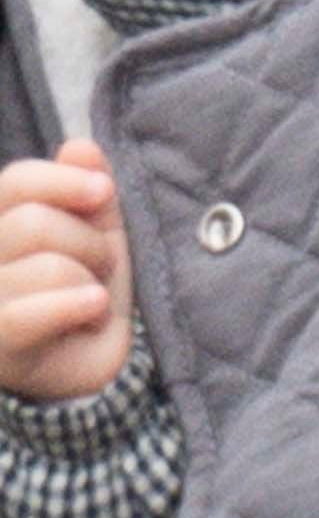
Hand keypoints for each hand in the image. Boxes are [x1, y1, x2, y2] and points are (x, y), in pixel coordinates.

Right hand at [0, 148, 126, 404]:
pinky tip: (92, 308)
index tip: (102, 191)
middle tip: (99, 272)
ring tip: (90, 302)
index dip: (62, 182)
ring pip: (47, 266)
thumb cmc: (86, 295)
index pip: (16, 183)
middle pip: (35, 223)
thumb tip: (82, 146)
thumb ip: (88, 194)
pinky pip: (29, 312)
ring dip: (88, 284)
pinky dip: (73, 307)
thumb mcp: (97, 239)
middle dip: (89, 246)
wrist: (88, 371)